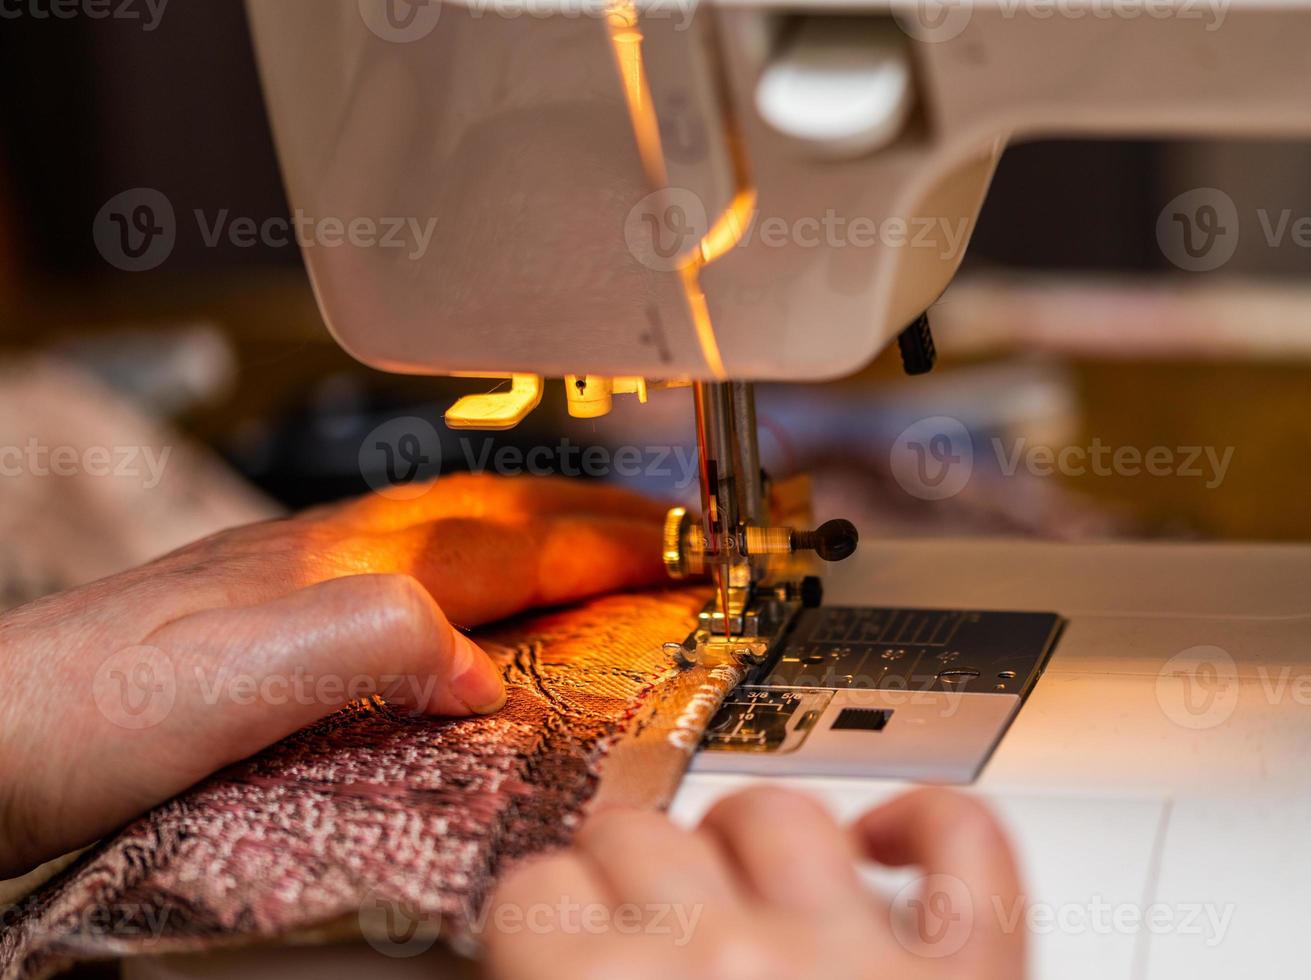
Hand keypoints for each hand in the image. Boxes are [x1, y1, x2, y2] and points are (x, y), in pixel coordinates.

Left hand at [0, 474, 667, 876]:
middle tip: (672, 531)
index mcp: (342, 570)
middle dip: (595, 517)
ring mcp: (294, 582)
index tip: (693, 548)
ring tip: (594, 546)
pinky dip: (474, 573)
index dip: (610, 546)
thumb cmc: (78, 711)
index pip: (510, 546)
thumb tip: (484, 673)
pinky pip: (407, 574)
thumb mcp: (238, 681)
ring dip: (540, 533)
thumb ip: (373, 643)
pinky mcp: (266, 623)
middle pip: (491, 518)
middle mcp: (326, 560)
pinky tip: (458, 607)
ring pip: (449, 536)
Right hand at [484, 786, 1024, 979]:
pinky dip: (928, 825)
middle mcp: (733, 963)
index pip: (535, 891)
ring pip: (773, 811)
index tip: (556, 935)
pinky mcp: (973, 973)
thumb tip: (535, 960)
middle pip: (640, 835)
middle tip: (636, 927)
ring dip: (740, 844)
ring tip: (735, 889)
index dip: (543, 918)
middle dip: (627, 880)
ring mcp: (861, 955)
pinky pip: (963, 843)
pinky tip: (886, 844)